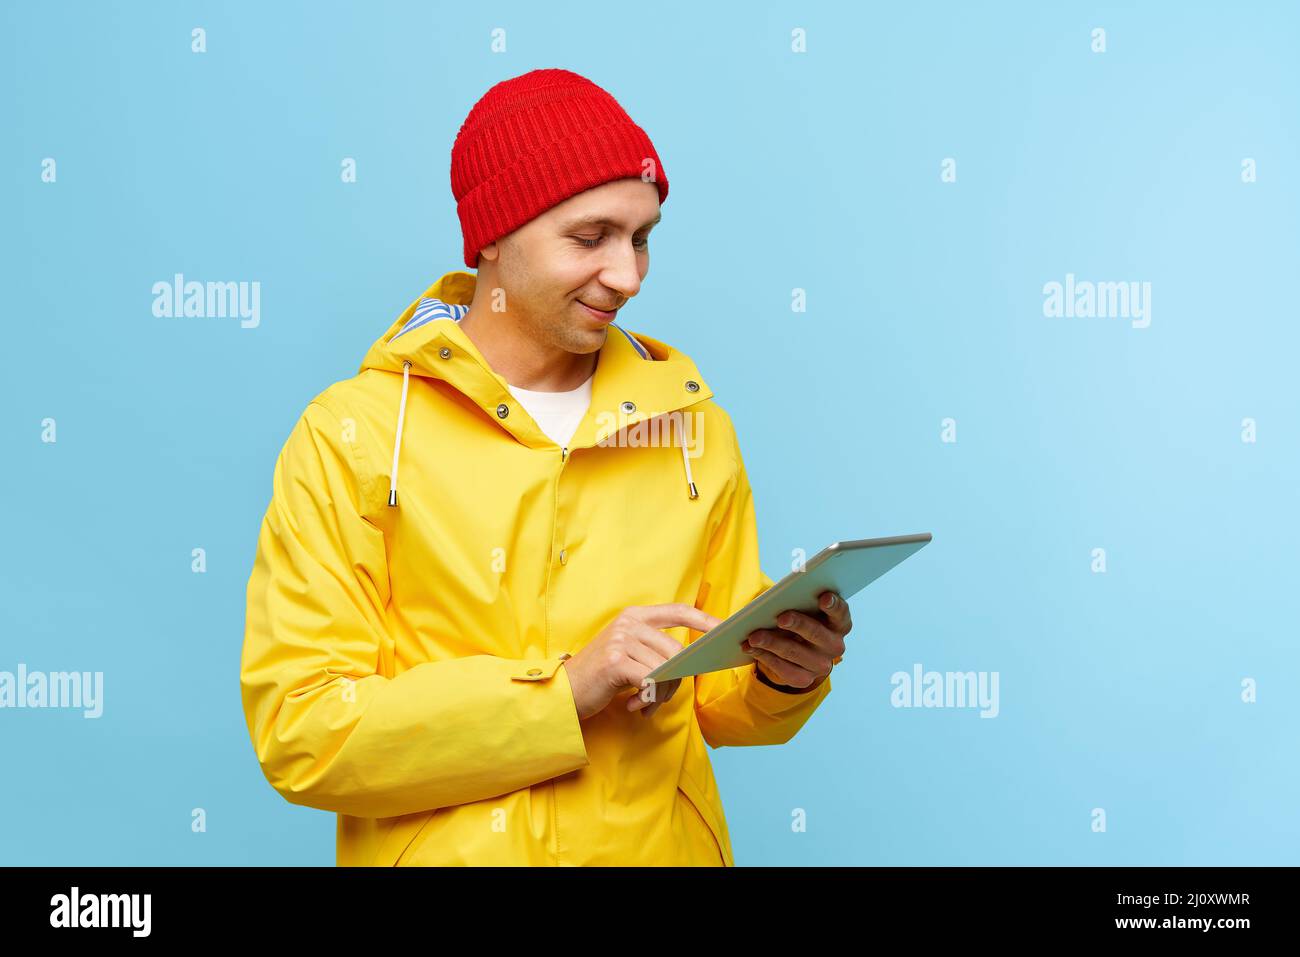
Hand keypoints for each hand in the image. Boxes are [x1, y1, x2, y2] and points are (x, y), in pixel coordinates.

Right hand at [562, 603, 722, 719]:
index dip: (705, 619)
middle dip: (677, 680)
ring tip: (646, 705)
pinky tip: (636, 707)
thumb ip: (656, 650)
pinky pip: (651, 681)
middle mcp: (629, 622)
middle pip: (677, 650)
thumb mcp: (628, 653)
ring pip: (666, 669)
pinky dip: (649, 699)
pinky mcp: (616, 661)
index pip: (679, 611)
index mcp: (635, 615)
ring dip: (662, 694)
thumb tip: (692, 661)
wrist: (563, 692)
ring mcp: (621, 639)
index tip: (725, 629)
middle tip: (661, 699)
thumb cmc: (601, 676)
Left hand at [741, 590, 850, 690]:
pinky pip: (783, 669)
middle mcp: (835, 645)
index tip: (823, 597)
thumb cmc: (803, 619)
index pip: (840, 612)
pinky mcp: (804, 679)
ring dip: (772, 643)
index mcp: (839, 623)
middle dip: (798, 624)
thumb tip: (777, 600)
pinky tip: (750, 648)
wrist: (803, 650)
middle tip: (781, 617)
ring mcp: (821, 665)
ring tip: (753, 636)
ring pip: (794, 652)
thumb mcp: (806, 609)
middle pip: (816, 633)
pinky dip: (764, 656)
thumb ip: (801, 601)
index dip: (833, 605)